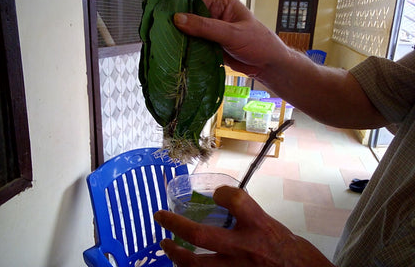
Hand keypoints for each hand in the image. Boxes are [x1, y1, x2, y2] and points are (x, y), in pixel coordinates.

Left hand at [154, 186, 334, 266]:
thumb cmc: (293, 253)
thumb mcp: (272, 226)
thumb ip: (249, 216)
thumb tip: (227, 204)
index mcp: (259, 227)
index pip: (235, 200)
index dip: (221, 192)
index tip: (215, 194)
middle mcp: (245, 248)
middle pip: (202, 235)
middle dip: (176, 224)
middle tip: (159, 216)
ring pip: (197, 265)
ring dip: (176, 255)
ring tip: (166, 245)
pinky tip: (184, 266)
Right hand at [173, 0, 290, 77]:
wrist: (268, 65)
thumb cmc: (259, 44)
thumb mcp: (231, 33)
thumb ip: (205, 27)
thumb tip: (179, 19)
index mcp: (221, 4)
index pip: (194, 3)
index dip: (181, 11)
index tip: (167, 21)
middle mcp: (215, 16)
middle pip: (190, 20)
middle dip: (181, 30)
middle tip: (167, 38)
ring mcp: (212, 33)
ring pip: (191, 36)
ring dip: (185, 43)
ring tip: (173, 50)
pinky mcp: (211, 47)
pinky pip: (196, 48)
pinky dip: (190, 53)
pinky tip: (182, 58)